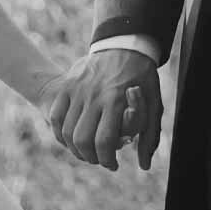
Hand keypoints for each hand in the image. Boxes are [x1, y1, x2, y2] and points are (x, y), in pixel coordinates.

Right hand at [42, 48, 163, 171]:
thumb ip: (150, 136)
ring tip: (87, 151)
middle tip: (100, 159)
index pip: (105, 141)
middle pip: (82, 140)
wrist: (123, 44)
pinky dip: (60, 133)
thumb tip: (143, 165)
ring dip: (75, 149)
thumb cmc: (142, 78)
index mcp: (117, 99)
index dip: (107, 159)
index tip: (113, 165)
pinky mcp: (67, 86)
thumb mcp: (155, 104)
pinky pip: (56, 117)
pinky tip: (72, 139)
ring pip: (67, 131)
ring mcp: (77, 89)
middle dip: (91, 157)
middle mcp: (94, 95)